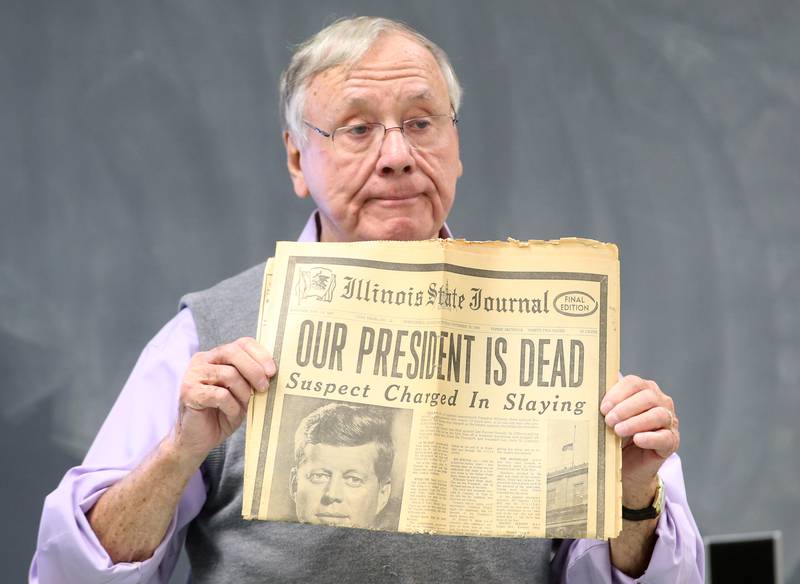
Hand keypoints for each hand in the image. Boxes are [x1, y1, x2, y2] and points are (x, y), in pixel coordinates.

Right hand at [173, 337, 275, 462]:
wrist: (197, 440)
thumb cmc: (222, 414)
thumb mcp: (242, 393)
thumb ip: (251, 378)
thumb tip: (272, 372)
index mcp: (216, 356)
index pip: (241, 343)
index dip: (260, 354)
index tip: (272, 371)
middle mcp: (202, 361)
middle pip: (232, 352)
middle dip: (254, 370)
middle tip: (264, 387)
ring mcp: (193, 375)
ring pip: (228, 374)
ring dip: (243, 392)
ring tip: (245, 405)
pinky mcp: (189, 392)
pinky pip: (220, 395)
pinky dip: (232, 406)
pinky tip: (232, 413)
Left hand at [600, 375, 678, 505]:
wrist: (627, 466)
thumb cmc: (617, 437)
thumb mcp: (610, 419)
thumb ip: (605, 407)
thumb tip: (587, 399)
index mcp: (644, 391)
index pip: (634, 383)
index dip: (617, 393)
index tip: (603, 407)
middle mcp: (661, 402)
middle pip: (648, 397)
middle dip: (625, 408)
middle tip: (608, 420)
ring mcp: (669, 422)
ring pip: (658, 415)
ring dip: (635, 422)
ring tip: (618, 431)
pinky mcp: (671, 442)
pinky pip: (665, 437)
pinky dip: (650, 437)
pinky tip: (638, 439)